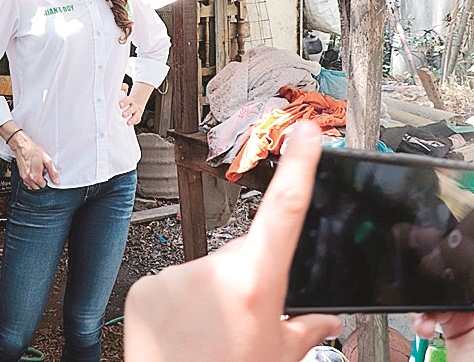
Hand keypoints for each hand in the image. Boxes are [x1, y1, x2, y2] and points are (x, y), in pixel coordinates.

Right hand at [9, 130, 58, 189]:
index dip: (47, 181)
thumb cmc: (33, 151)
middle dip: (41, 182)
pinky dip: (30, 180)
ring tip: (38, 172)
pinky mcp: (20, 174)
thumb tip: (56, 181)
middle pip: (37, 188)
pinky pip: (26, 182)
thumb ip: (53, 172)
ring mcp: (23, 177)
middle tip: (43, 173)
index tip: (47, 175)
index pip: (44, 186)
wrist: (22, 146)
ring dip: (35, 182)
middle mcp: (28, 179)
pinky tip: (33, 172)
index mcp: (35, 176)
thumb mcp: (47, 160)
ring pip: (31, 186)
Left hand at [120, 81, 153, 125]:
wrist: (138, 100)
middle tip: (123, 114)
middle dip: (128, 112)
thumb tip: (120, 86)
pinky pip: (137, 120)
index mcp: (130, 99)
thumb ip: (122, 88)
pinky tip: (130, 125)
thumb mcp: (125, 91)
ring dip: (132, 119)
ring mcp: (137, 111)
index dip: (124, 102)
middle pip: (132, 109)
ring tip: (128, 122)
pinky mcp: (137, 116)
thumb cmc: (128, 98)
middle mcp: (134, 106)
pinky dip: (135, 122)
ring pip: (136, 116)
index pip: (128, 100)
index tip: (120, 105)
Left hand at [124, 122, 340, 360]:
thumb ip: (304, 331)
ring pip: (203, 275)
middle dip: (244, 283)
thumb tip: (327, 319)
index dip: (299, 168)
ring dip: (208, 298)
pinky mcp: (146, 286)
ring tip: (206, 338)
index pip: (285, 213)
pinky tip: (180, 335)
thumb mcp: (278, 357)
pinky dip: (178, 305)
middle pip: (240, 258)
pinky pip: (172, 286)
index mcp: (256, 285)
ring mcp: (175, 275)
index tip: (306, 134)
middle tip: (239, 326)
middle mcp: (213, 271)